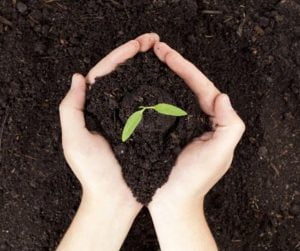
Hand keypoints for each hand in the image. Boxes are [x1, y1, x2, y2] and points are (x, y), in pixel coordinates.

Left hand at [57, 33, 159, 250]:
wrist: (114, 199)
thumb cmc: (93, 174)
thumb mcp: (74, 141)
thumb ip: (71, 109)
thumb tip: (78, 78)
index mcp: (94, 108)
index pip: (106, 73)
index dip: (121, 55)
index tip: (138, 44)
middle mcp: (111, 109)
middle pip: (123, 75)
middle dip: (137, 55)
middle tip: (154, 41)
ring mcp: (128, 118)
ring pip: (138, 86)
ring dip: (148, 68)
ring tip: (162, 54)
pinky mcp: (142, 129)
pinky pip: (149, 105)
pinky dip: (157, 90)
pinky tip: (167, 81)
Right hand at [148, 42, 244, 250]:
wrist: (172, 203)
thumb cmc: (193, 182)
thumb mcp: (219, 155)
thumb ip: (229, 126)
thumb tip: (223, 96)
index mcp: (212, 120)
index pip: (202, 86)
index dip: (185, 67)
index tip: (167, 53)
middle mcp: (198, 119)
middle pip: (188, 85)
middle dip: (174, 65)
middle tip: (157, 50)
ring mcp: (181, 124)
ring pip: (174, 93)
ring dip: (164, 75)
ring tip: (151, 60)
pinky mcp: (166, 131)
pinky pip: (163, 106)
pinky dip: (156, 93)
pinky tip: (145, 84)